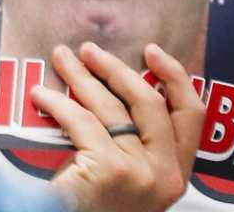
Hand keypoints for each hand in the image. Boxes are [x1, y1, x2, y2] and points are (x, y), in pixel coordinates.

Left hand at [39, 41, 202, 211]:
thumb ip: (138, 147)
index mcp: (177, 176)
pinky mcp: (108, 171)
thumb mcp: (132, 183)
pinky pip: (81, 122)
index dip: (175, 77)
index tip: (152, 51)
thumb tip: (122, 88)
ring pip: (110, 107)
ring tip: (61, 59)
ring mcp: (138, 173)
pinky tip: (41, 96)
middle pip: (148, 102)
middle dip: (116, 69)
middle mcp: (164, 174)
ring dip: (81, 77)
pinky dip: (57, 103)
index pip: (192, 115)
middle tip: (89, 50)